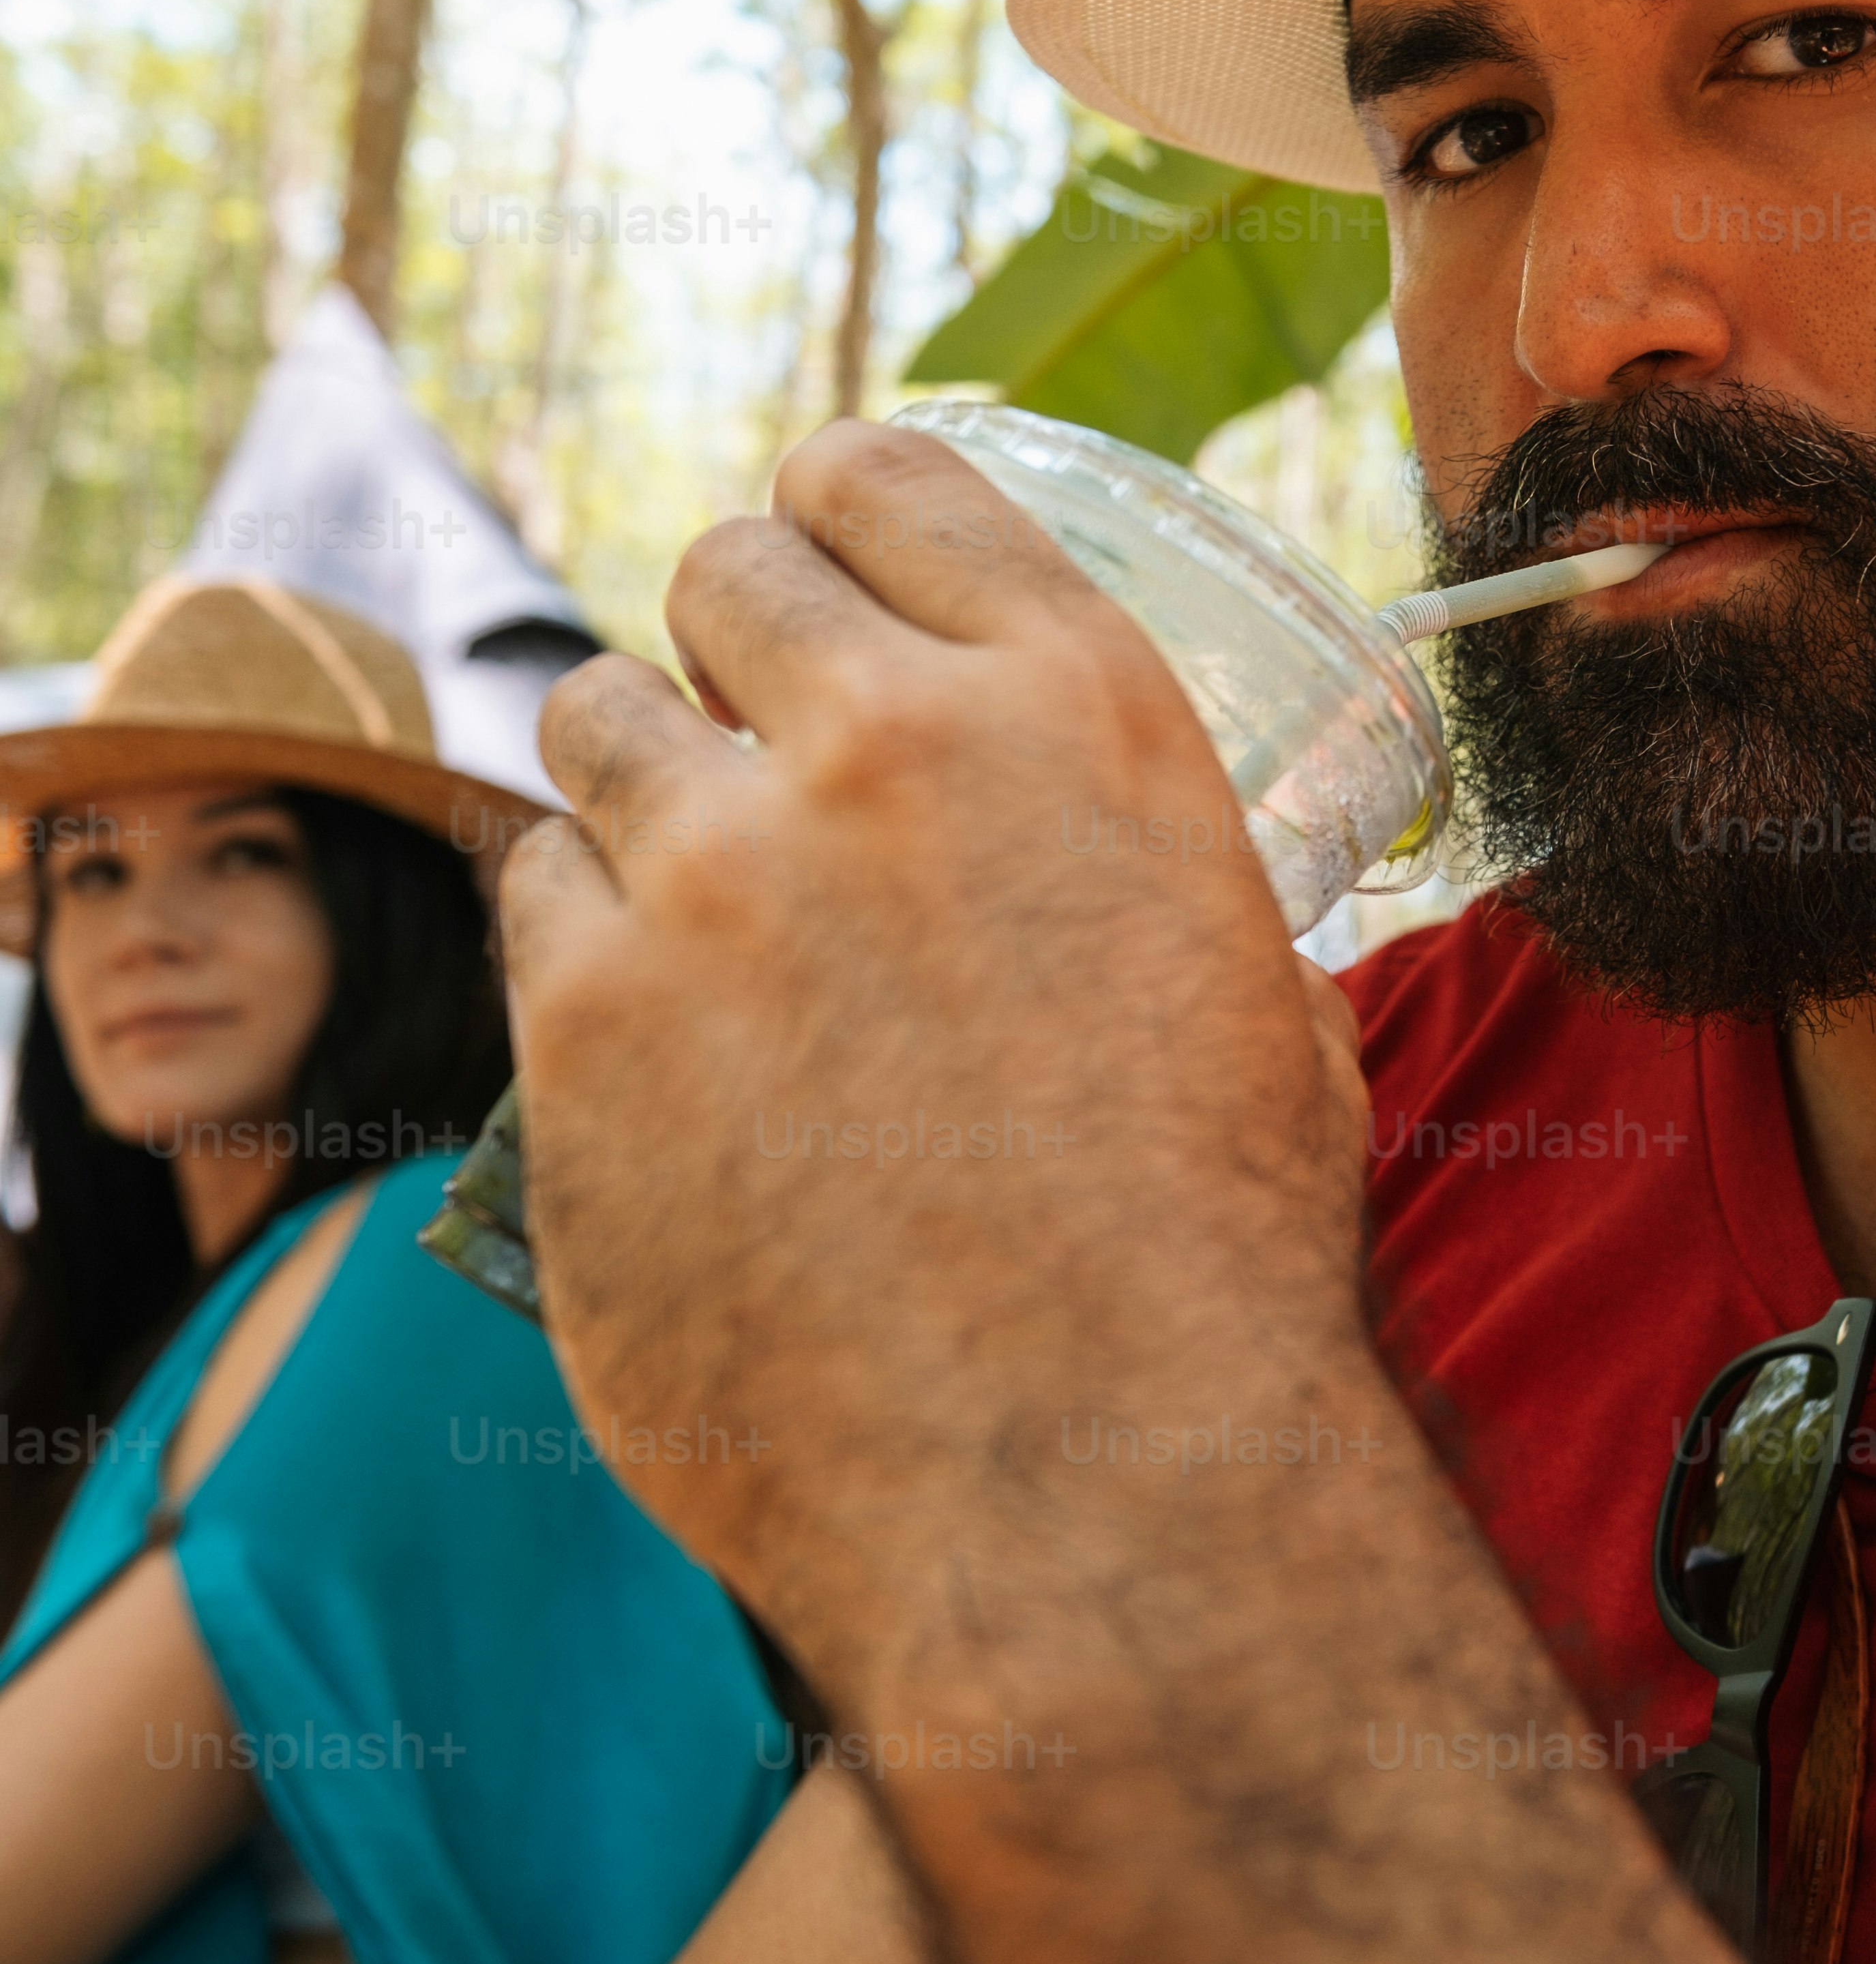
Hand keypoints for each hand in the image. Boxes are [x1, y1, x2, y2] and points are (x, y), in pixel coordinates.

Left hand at [499, 422, 1371, 1694]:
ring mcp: (713, 886)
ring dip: (639, 785)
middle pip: (717, 571)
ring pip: (594, 721)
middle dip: (729, 644)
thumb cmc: (1213, 1266)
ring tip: (695, 899)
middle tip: (755, 745)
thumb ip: (1141, 872)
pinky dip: (581, 944)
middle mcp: (884, 749)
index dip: (828, 502)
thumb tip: (1103, 866)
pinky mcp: (582, 1033)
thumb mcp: (1253, 992)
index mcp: (1075, 709)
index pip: (882, 471)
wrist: (1091, 1491)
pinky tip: (651, 1034)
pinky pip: (533, 899)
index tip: (812, 555)